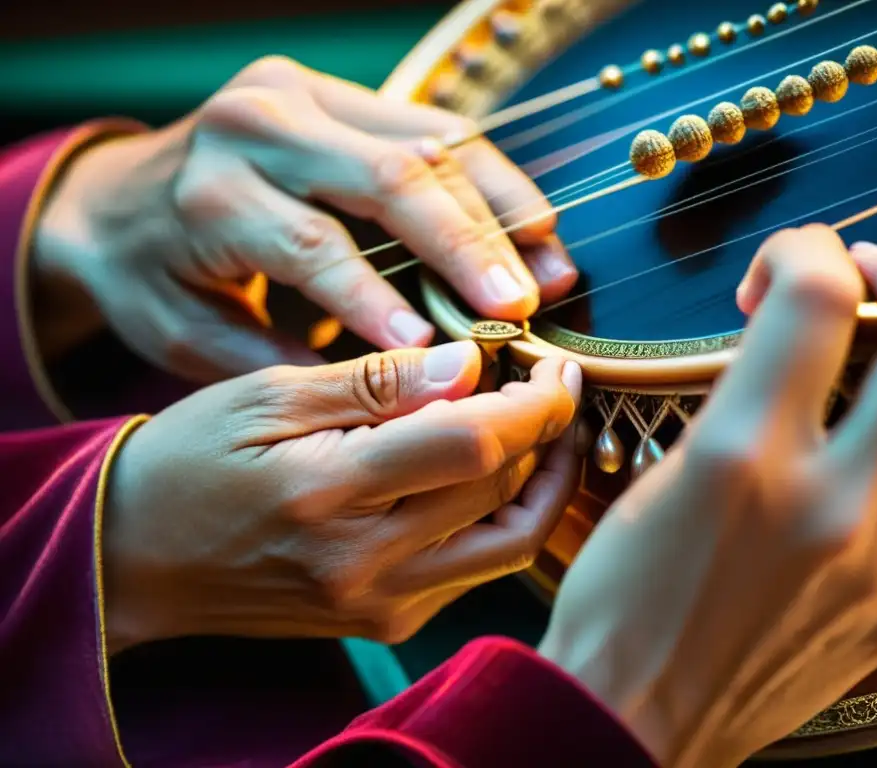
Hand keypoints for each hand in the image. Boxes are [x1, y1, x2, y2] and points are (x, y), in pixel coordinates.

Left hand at [34, 56, 576, 379]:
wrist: (118, 199)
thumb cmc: (155, 278)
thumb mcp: (187, 336)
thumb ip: (280, 365)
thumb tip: (386, 395)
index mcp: (211, 190)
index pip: (313, 243)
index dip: (380, 299)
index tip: (440, 354)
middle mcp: (262, 122)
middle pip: (388, 178)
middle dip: (465, 246)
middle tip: (521, 308)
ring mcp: (309, 95)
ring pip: (429, 144)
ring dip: (498, 212)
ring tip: (550, 275)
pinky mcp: (347, 96)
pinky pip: (441, 129)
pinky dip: (494, 181)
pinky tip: (535, 228)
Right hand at [101, 340, 582, 653]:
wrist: (135, 558)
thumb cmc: (189, 461)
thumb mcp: (267, 395)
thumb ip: (375, 383)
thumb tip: (468, 364)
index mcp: (329, 495)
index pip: (475, 448)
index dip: (536, 403)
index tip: (553, 363)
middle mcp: (366, 566)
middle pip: (508, 498)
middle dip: (549, 433)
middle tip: (548, 383)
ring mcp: (381, 604)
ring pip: (510, 544)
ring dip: (543, 482)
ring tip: (540, 426)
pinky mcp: (386, 619)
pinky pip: (476, 569)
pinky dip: (502, 515)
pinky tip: (492, 470)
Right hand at [539, 227, 876, 766]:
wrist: (633, 719)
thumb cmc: (619, 604)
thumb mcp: (654, 482)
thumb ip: (730, 407)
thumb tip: (779, 349)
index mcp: (737, 458)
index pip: (812, 299)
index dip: (805, 249)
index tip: (784, 264)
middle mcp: (823, 500)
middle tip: (865, 271)